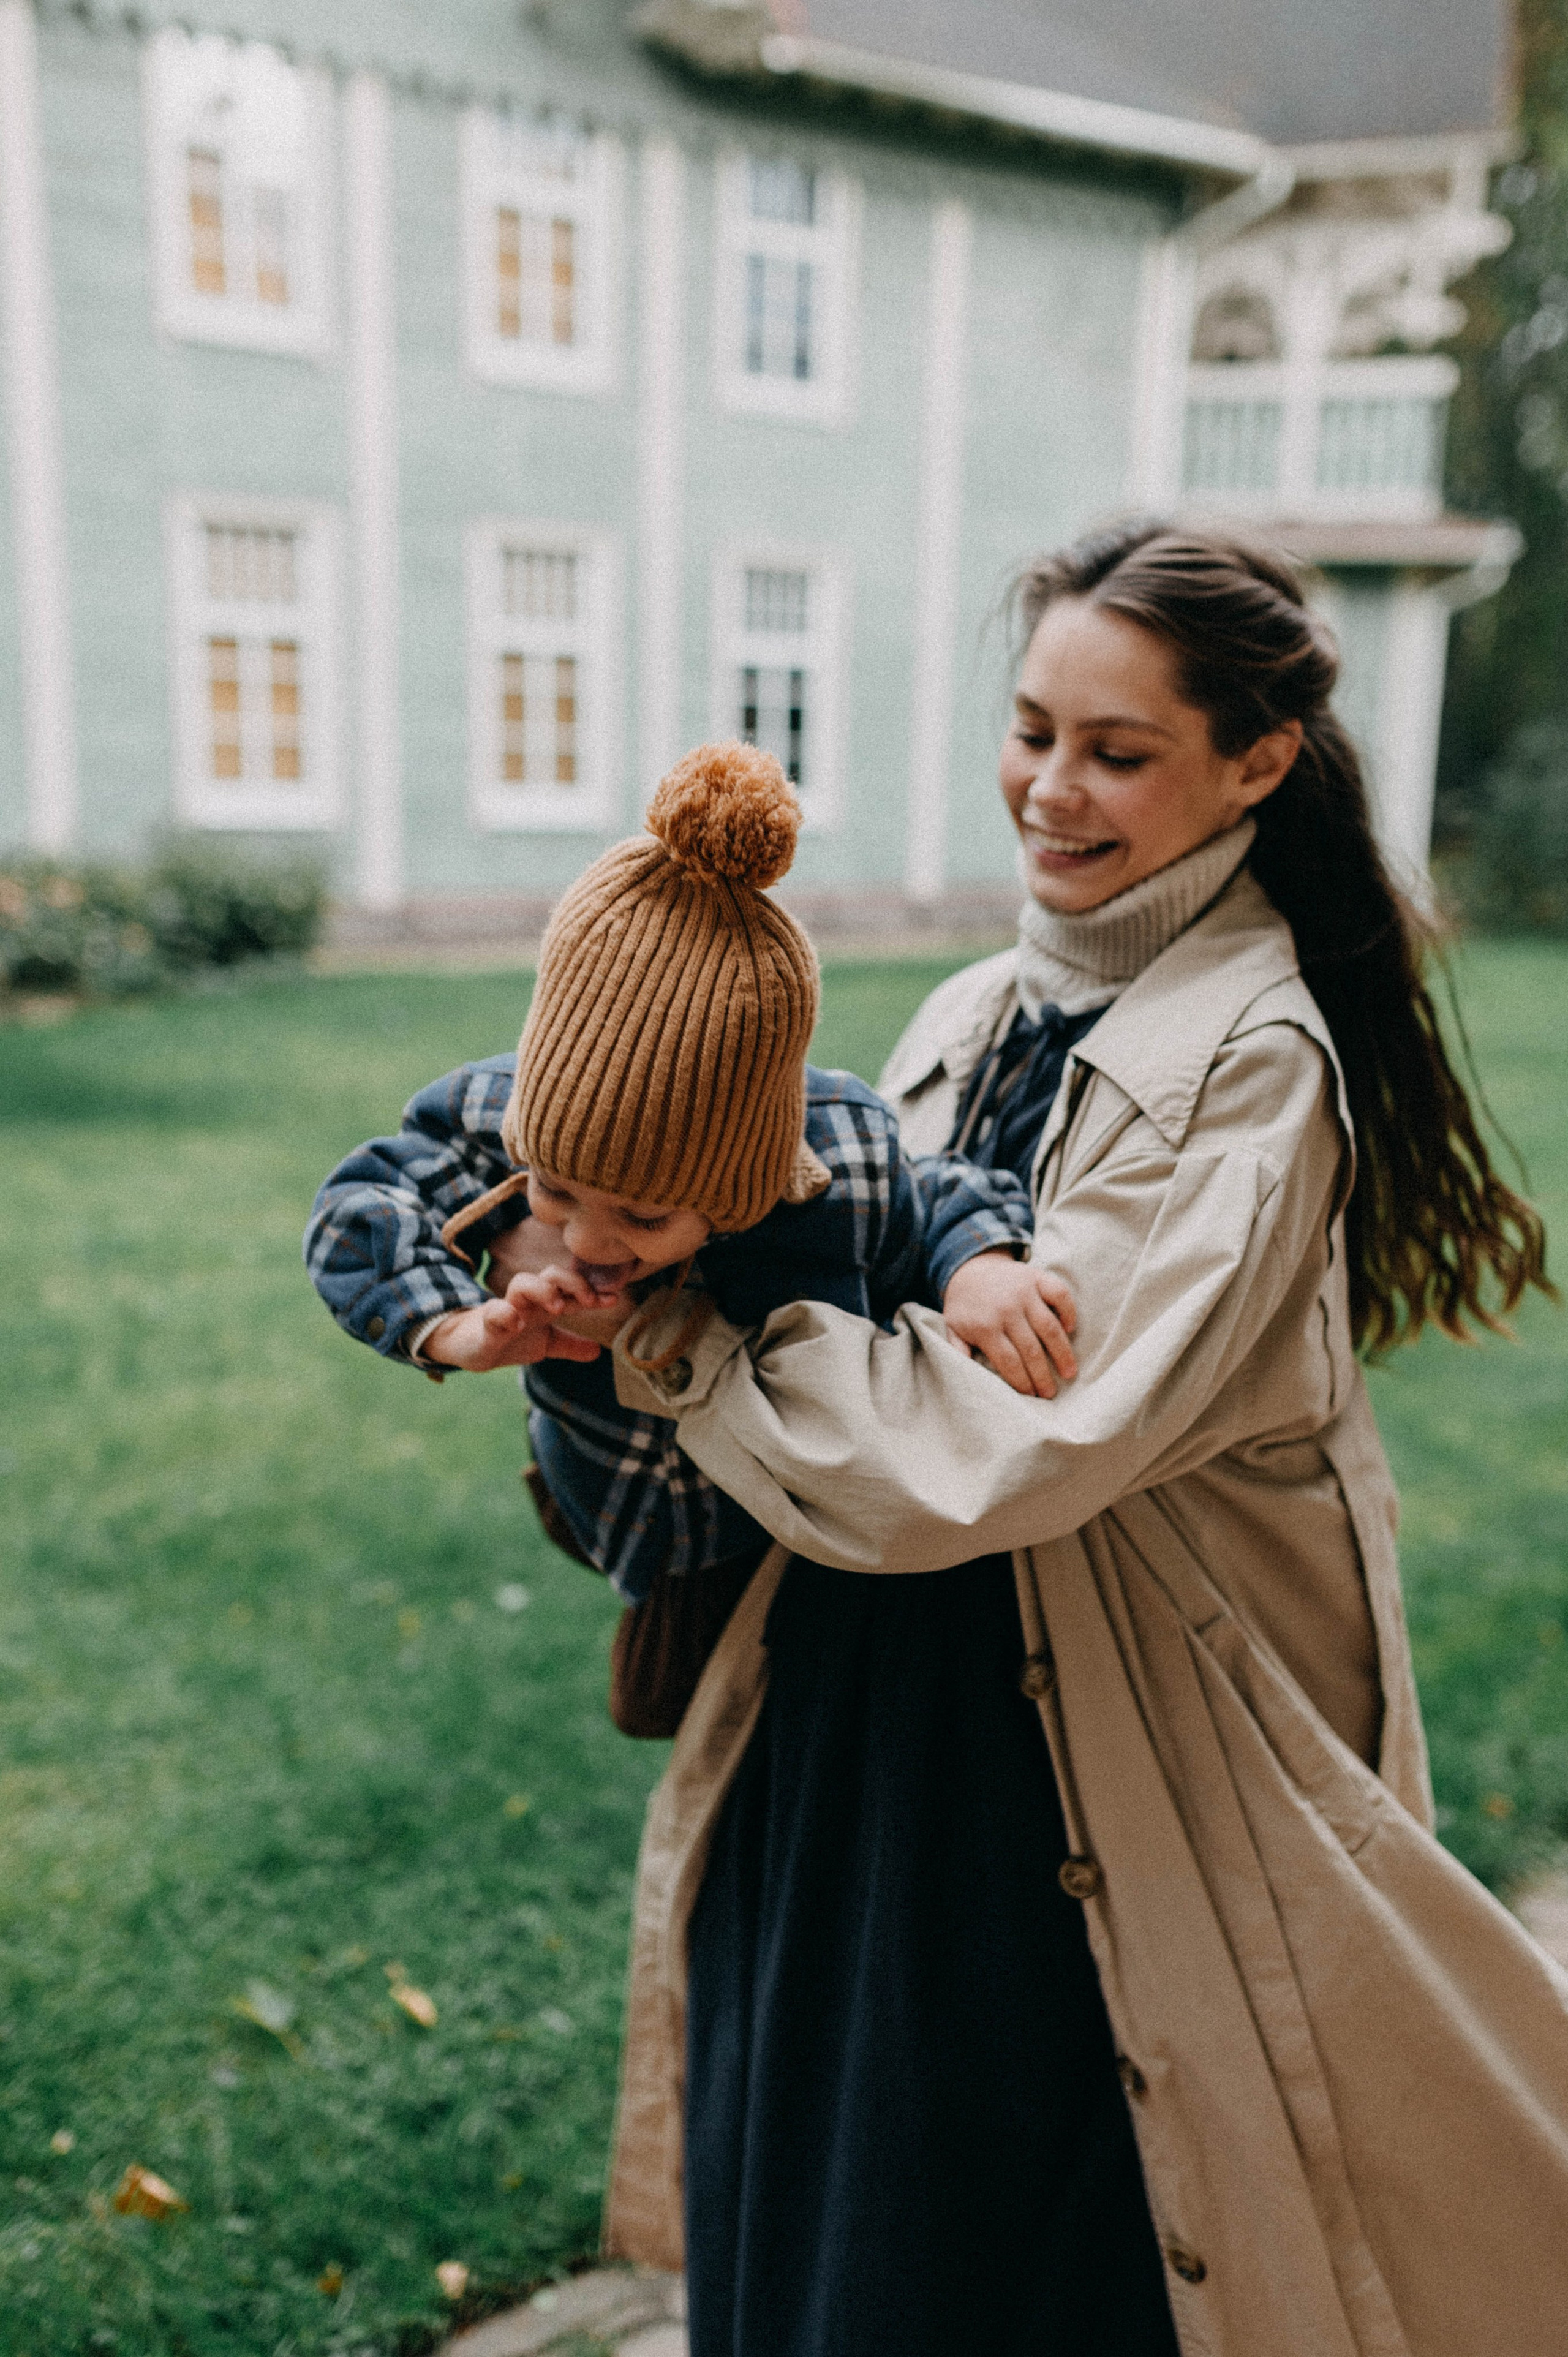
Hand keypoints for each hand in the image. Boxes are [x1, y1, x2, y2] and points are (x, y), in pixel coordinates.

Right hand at [480, 1217, 635, 1345]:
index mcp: (542, 1305)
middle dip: (572, 1282)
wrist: (467, 1347)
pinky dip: (504, 1314)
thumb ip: (569, 1345)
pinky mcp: (484, 1323)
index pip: (570, 1290)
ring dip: (543, 1290)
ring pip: (522, 1283)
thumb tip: (597, 1352)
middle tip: (588, 1302)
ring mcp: (505, 1309)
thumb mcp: (543, 1344)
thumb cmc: (507, 1339)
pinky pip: (493, 1312)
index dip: (592, 1293)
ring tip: (558, 1308)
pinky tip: (515, 1323)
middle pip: (550, 1275)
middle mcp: (527, 1301)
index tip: (613, 1298)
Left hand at [941, 1251, 1077, 1398]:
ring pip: (1049, 1327)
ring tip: (1069, 1372)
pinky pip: (1060, 1294)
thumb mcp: (953, 1329)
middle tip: (1051, 1393)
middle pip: (1031, 1350)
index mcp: (985, 1326)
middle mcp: (1006, 1308)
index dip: (1023, 1381)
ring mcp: (1023, 1291)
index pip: (1009, 1361)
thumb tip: (969, 1380)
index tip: (1031, 1396)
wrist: (970, 1267)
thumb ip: (959, 1354)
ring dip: (1062, 1352)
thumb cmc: (965, 1306)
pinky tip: (1070, 1330)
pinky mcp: (1036, 1276)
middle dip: (1043, 1376)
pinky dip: (1068, 1312)